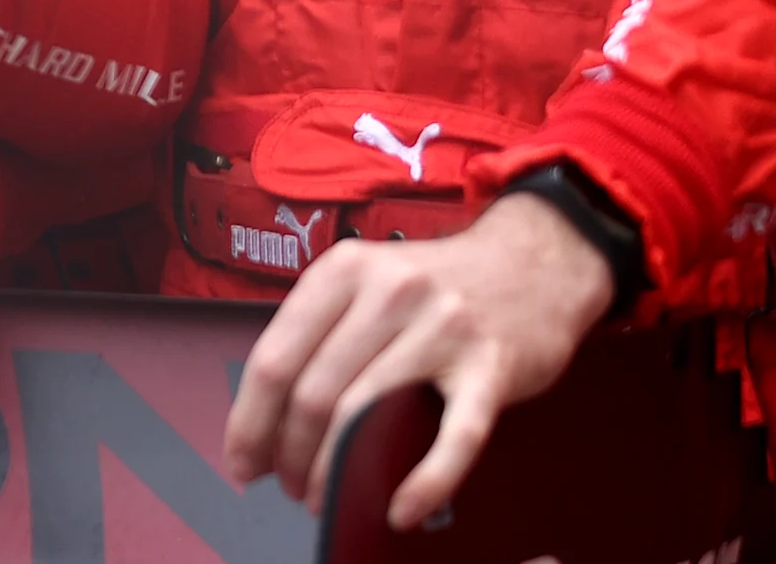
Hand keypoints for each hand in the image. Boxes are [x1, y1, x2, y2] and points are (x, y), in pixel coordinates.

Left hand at [224, 192, 613, 528]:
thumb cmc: (436, 287)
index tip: (242, 462)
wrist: (533, 264)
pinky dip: (424, 484)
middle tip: (290, 488)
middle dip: (290, 455)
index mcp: (343, 270)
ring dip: (336, 474)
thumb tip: (264, 418)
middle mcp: (389, 291)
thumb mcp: (367, 283)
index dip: (250, 421)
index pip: (274, 358)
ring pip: (366, 417)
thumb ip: (319, 334)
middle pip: (313, 393)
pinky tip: (402, 511)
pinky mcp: (490, 367)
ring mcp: (443, 327)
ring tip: (327, 500)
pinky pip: (452, 438)